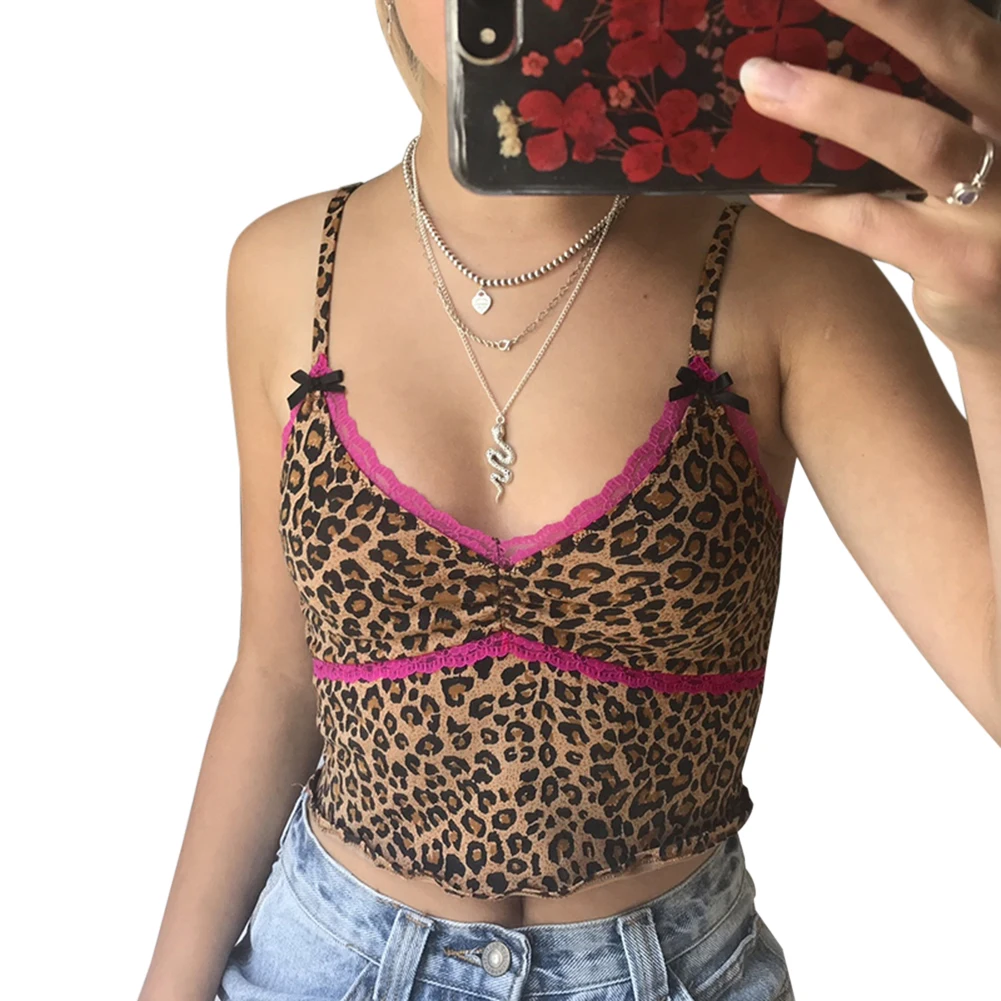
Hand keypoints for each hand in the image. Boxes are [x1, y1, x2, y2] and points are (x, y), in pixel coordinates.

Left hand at [738, 0, 1000, 355]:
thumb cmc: (985, 224)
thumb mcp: (979, 151)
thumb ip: (938, 106)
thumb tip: (833, 59)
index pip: (973, 27)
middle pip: (961, 52)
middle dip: (884, 8)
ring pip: (917, 140)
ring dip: (830, 107)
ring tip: (758, 83)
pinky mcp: (966, 264)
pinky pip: (871, 223)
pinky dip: (811, 204)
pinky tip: (762, 189)